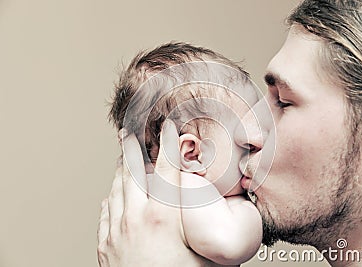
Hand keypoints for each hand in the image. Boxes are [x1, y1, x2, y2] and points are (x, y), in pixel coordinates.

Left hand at [97, 121, 221, 266]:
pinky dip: (111, 197)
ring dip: (120, 170)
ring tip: (121, 157)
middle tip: (129, 130)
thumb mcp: (210, 252)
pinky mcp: (107, 246)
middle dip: (132, 147)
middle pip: (132, 172)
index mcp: (164, 216)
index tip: (169, 126)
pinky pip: (106, 212)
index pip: (167, 168)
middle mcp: (136, 218)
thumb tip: (233, 206)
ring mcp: (118, 232)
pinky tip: (113, 193)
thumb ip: (214, 224)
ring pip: (117, 189)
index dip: (170, 143)